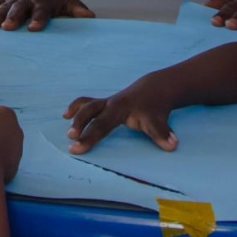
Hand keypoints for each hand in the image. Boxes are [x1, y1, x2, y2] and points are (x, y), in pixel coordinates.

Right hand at [63, 71, 177, 154]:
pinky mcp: (107, 102)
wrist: (155, 88)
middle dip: (79, 125)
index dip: (89, 137)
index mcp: (120, 109)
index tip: (76, 148)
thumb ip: (162, 134)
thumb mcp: (160, 121)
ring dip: (76, 113)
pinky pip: (88, 102)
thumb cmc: (155, 107)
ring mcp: (108, 102)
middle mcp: (111, 104)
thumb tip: (172, 145)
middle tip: (70, 139)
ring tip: (65, 120)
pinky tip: (67, 113)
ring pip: (87, 104)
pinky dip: (77, 106)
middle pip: (90, 112)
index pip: (101, 126)